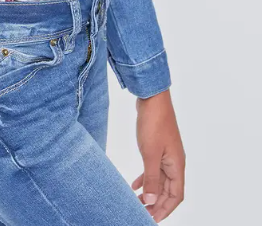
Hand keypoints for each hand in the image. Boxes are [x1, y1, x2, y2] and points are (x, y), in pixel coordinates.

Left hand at [131, 88, 184, 221]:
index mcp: (177, 165)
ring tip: (138, 203)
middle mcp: (174, 162)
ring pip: (161, 181)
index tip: (152, 219)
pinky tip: (134, 185)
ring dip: (151, 193)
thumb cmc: (154, 123)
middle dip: (157, 204)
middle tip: (142, 213)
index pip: (176, 196)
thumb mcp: (150, 154)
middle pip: (169, 191)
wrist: (152, 98)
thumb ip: (151, 178)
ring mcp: (166, 154)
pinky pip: (154, 169)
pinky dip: (146, 179)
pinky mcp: (158, 148)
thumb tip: (151, 200)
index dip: (165, 209)